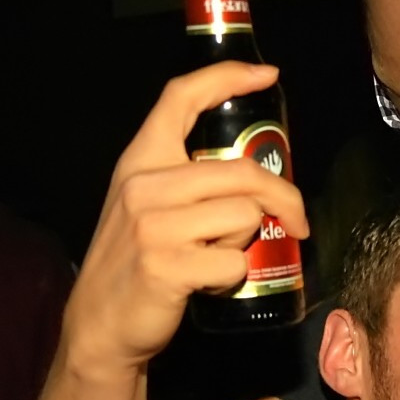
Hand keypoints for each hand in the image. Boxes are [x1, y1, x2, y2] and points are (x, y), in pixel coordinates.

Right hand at [63, 62, 309, 374]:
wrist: (101, 324)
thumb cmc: (137, 263)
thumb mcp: (148, 205)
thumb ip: (188, 179)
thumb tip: (256, 170)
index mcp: (140, 160)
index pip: (181, 97)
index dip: (226, 77)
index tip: (267, 75)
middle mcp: (144, 184)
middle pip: (242, 171)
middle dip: (285, 196)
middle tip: (298, 221)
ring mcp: (153, 224)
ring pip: (244, 215)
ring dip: (247, 240)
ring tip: (217, 254)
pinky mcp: (167, 265)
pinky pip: (234, 259)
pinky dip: (233, 275)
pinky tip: (208, 282)